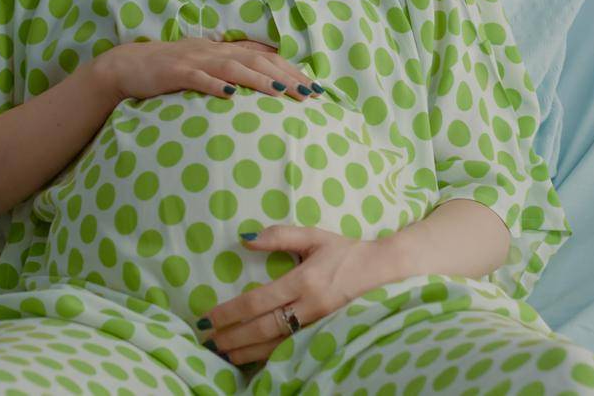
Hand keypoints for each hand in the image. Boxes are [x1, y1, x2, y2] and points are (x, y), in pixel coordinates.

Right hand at [91, 38, 323, 103]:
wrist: (129, 65)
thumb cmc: (170, 70)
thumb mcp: (205, 66)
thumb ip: (232, 69)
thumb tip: (265, 76)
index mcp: (222, 50)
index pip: (264, 57)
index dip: (290, 69)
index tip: (314, 86)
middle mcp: (213, 51)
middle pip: (256, 60)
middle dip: (285, 75)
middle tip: (309, 93)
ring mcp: (194, 61)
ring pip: (232, 67)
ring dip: (259, 79)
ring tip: (281, 92)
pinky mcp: (175, 73)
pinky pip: (198, 78)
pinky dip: (215, 85)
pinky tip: (231, 96)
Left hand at [197, 226, 400, 365]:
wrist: (385, 272)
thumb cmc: (346, 252)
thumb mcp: (314, 237)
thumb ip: (280, 236)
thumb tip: (245, 239)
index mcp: (304, 281)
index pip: (259, 301)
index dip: (231, 312)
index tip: (209, 317)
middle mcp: (310, 307)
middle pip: (263, 328)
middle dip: (233, 337)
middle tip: (208, 340)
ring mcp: (319, 325)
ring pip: (277, 345)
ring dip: (247, 352)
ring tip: (223, 354)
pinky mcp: (325, 335)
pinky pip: (292, 349)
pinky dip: (270, 357)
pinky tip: (253, 358)